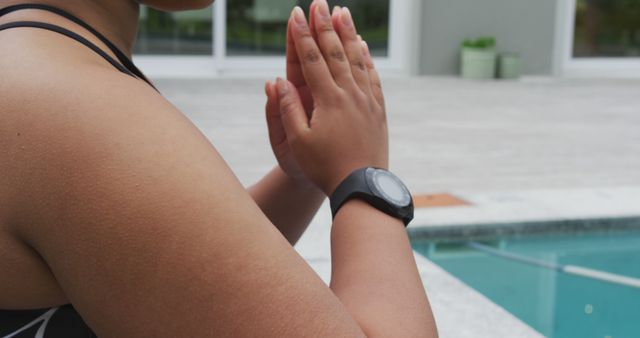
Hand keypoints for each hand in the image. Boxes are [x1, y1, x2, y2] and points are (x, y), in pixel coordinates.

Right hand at [273, 1, 387, 195]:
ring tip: (343, 12)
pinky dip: (366, 59)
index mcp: (327, 100)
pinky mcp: (378, 110)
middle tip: (320, 2)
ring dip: (349, 34)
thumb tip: (277, 81)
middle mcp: (350, 94)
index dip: (301, 36)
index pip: (312, 60)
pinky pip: (372, 77)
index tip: (296, 14)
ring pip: (357, 60)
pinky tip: (363, 46)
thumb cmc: (324, 167)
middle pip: (336, 52)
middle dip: (326, 25)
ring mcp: (367, 100)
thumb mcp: (298, 142)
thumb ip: (287, 109)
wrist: (362, 186)